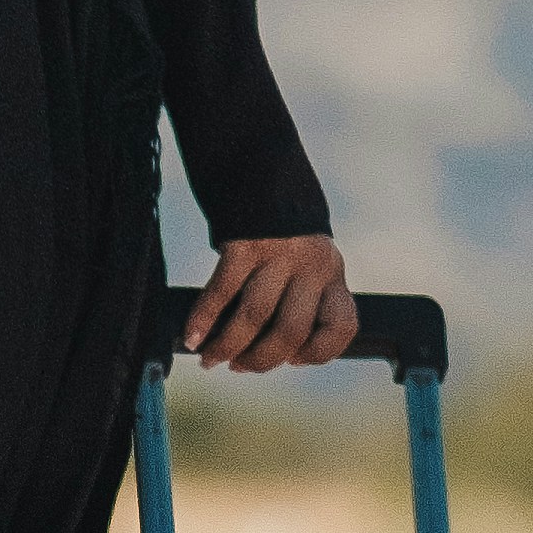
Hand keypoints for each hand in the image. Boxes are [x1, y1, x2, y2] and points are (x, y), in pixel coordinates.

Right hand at [183, 232, 356, 374]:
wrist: (259, 165)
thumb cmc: (279, 225)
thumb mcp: (307, 255)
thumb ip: (298, 293)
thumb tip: (263, 344)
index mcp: (331, 271)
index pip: (341, 325)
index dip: (319, 353)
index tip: (293, 359)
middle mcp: (311, 265)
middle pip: (291, 331)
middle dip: (262, 359)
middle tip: (240, 367)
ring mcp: (278, 254)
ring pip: (255, 317)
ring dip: (228, 347)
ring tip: (210, 359)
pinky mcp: (244, 243)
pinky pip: (222, 292)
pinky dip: (203, 320)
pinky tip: (191, 337)